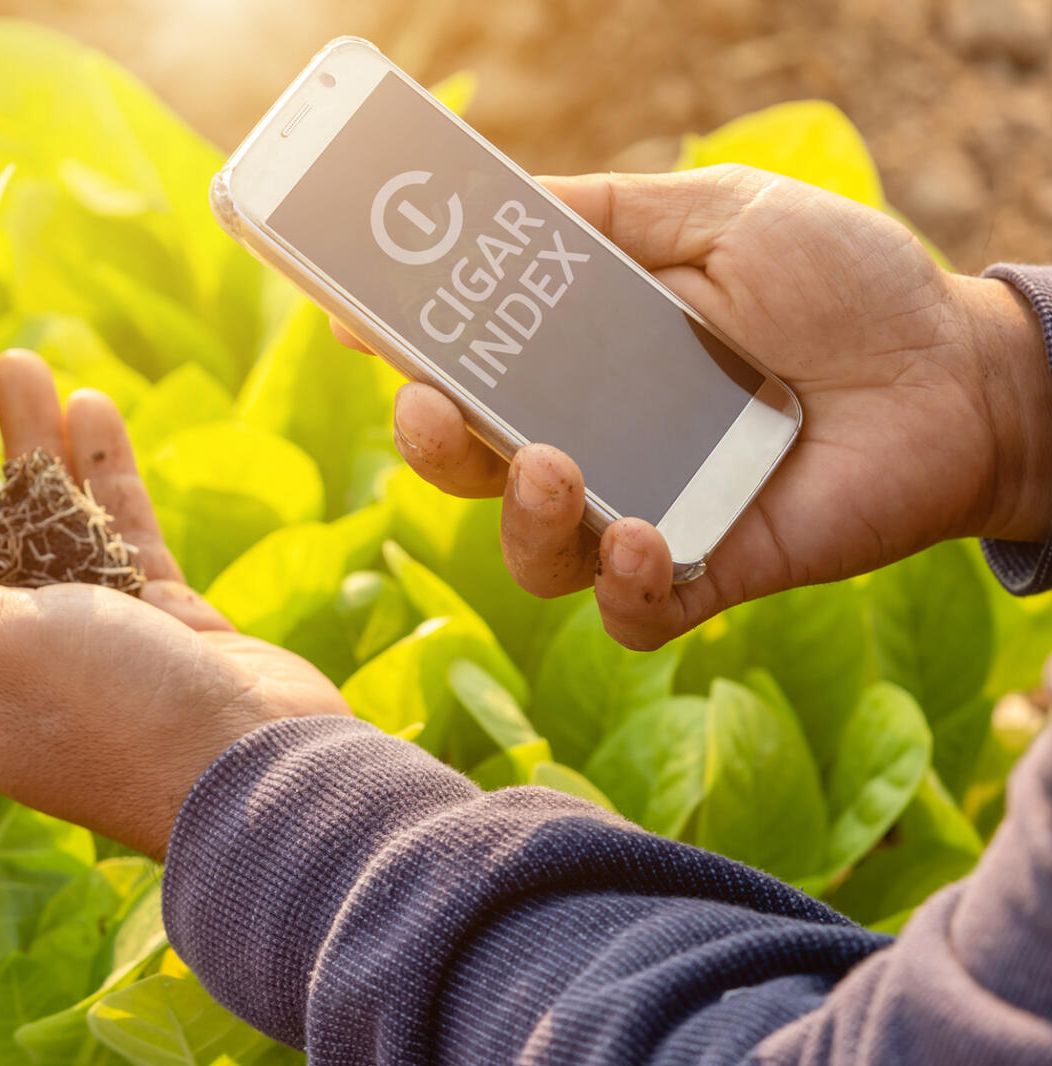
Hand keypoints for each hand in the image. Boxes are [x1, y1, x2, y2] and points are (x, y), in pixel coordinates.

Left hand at [0, 351, 349, 858]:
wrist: (258, 773)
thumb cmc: (115, 717)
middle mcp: (17, 654)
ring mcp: (92, 634)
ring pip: (50, 520)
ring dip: (33, 444)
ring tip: (20, 363)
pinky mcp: (157, 617)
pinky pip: (117, 531)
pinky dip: (102, 474)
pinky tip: (90, 410)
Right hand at [342, 164, 1051, 648]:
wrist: (959, 373)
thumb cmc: (847, 285)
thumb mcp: (718, 215)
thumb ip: (608, 215)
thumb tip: (500, 201)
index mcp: (585, 360)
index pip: (468, 367)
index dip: (404, 354)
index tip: (355, 324)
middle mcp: (598, 441)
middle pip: (471, 469)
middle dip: (432, 446)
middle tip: (429, 408)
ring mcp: (643, 513)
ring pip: (532, 553)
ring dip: (521, 519)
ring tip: (559, 470)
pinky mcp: (704, 574)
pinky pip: (628, 615)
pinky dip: (617, 589)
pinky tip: (639, 539)